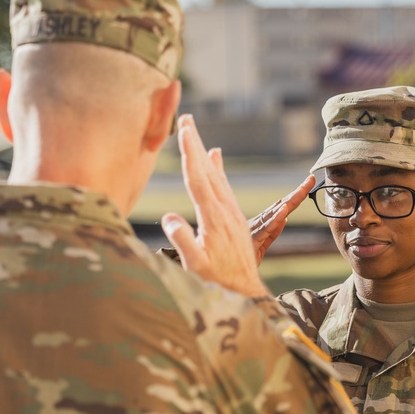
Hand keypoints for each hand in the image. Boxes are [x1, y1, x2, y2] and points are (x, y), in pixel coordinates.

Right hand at [162, 115, 269, 297]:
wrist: (245, 294)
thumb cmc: (216, 283)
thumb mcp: (195, 266)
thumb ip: (183, 240)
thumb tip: (169, 217)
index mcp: (213, 218)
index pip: (197, 178)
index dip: (189, 153)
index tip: (183, 131)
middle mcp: (225, 211)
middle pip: (207, 170)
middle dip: (195, 143)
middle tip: (187, 118)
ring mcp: (231, 214)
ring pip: (217, 176)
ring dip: (205, 154)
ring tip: (197, 135)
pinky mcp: (234, 219)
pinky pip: (224, 187)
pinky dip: (218, 170)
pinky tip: (216, 162)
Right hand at [248, 174, 315, 263]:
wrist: (224, 271)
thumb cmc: (239, 259)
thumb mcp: (261, 248)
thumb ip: (272, 234)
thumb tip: (284, 219)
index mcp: (261, 225)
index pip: (281, 208)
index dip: (295, 197)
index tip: (308, 184)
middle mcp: (258, 224)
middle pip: (281, 206)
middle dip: (298, 193)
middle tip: (311, 178)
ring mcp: (254, 230)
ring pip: (275, 214)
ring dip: (290, 201)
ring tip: (303, 189)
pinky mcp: (252, 241)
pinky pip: (266, 230)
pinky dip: (275, 220)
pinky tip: (284, 211)